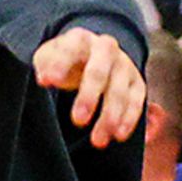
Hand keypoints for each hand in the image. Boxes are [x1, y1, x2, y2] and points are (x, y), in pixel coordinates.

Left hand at [32, 28, 145, 147]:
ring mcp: (124, 65)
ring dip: (110, 116)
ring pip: (119, 91)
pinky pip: (136, 101)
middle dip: (89, 96)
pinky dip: (129, 119)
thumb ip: (45, 66)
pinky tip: (118, 135)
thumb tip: (44, 79)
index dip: (58, 65)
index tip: (45, 82)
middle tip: (77, 120)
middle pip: (98, 72)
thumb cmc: (64, 60)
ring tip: (97, 141)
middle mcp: (105, 49)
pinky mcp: (137, 82)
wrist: (91, 54)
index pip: (69, 50)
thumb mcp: (48, 56)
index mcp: (80, 39)